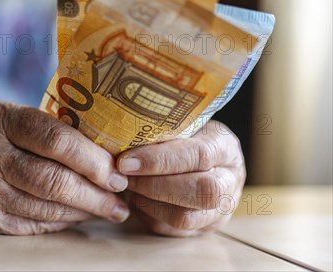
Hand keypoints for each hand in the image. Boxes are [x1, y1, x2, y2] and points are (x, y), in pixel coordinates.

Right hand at [0, 102, 129, 235]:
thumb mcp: (19, 116)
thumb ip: (56, 130)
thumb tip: (113, 158)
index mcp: (1, 119)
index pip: (54, 139)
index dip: (91, 160)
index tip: (117, 173)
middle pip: (50, 180)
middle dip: (93, 194)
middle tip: (120, 199)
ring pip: (43, 208)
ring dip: (82, 212)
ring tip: (107, 210)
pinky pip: (30, 225)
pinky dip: (60, 223)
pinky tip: (77, 217)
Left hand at [117, 120, 245, 236]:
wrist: (199, 156)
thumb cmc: (184, 135)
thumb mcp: (180, 124)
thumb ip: (161, 131)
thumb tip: (124, 137)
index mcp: (226, 147)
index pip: (199, 155)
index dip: (160, 160)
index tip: (126, 161)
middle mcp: (230, 181)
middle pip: (200, 192)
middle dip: (155, 185)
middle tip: (124, 175)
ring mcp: (221, 209)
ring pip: (185, 217)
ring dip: (149, 202)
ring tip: (128, 185)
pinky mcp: (204, 228)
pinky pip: (173, 230)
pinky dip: (149, 214)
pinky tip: (137, 198)